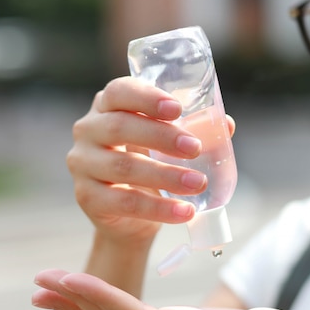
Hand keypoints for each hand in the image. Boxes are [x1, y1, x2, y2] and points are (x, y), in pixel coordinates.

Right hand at [68, 77, 222, 244]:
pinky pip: (124, 202)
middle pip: (120, 127)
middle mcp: (87, 130)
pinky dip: (158, 209)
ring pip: (124, 167)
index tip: (177, 109)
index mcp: (107, 106)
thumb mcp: (169, 146)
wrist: (129, 217)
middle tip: (195, 149)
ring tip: (198, 184)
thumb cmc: (150, 166)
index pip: (119, 92)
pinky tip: (184, 212)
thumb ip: (194, 131)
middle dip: (162, 137)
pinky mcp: (86, 197)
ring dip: (166, 176)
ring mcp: (82, 163)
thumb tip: (227, 124)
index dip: (147, 98)